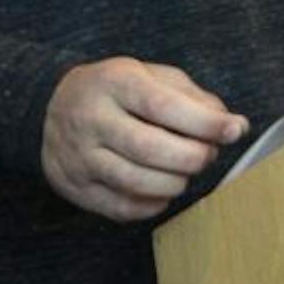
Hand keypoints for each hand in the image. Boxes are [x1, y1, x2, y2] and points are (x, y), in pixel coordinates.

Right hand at [41, 57, 246, 220]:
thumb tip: (232, 124)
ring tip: (185, 172)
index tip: (234, 130)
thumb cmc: (114, 92)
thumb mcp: (148, 76)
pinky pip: (121, 207)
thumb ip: (191, 97)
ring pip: (136, 182)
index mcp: (113, 83)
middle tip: (207, 155)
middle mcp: (91, 119)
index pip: (163, 106)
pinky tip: (163, 191)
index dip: (204, 122)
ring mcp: (79, 156)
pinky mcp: (75, 187)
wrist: (49, 109)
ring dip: (175, 183)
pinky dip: (153, 205)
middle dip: (192, 157)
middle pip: (150, 148)